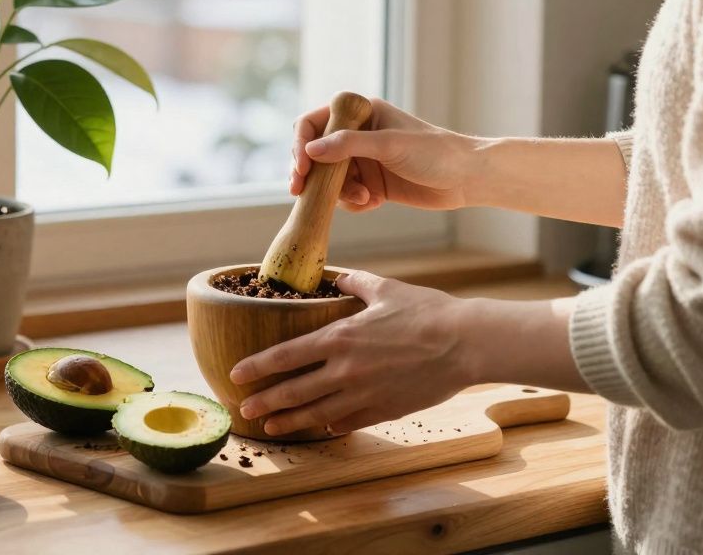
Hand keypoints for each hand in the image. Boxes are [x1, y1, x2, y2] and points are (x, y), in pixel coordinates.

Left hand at [228, 271, 474, 435]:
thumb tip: (336, 276)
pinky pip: (349, 422)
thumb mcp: (385, 289)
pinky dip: (331, 426)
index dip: (257, 367)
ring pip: (316, 414)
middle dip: (264, 403)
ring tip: (270, 428)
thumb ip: (353, 283)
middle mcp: (345, 370)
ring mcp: (364, 395)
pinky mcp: (385, 410)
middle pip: (293, 392)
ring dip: (290, 422)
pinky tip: (322, 428)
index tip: (236, 374)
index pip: (285, 356)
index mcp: (340, 337)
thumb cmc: (427, 311)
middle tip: (244, 410)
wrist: (466, 343)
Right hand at [291, 97, 477, 211]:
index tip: (301, 168)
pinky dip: (354, 203)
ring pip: (329, 180)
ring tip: (365, 198)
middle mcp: (356, 135)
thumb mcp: (389, 145)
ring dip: (340, 192)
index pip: (313, 123)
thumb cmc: (434, 152)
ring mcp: (363, 161)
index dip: (301, 144)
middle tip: (301, 192)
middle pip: (314, 155)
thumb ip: (348, 145)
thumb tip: (311, 150)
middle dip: (311, 175)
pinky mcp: (370, 183)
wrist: (466, 179)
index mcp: (359, 113)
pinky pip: (345, 196)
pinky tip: (374, 202)